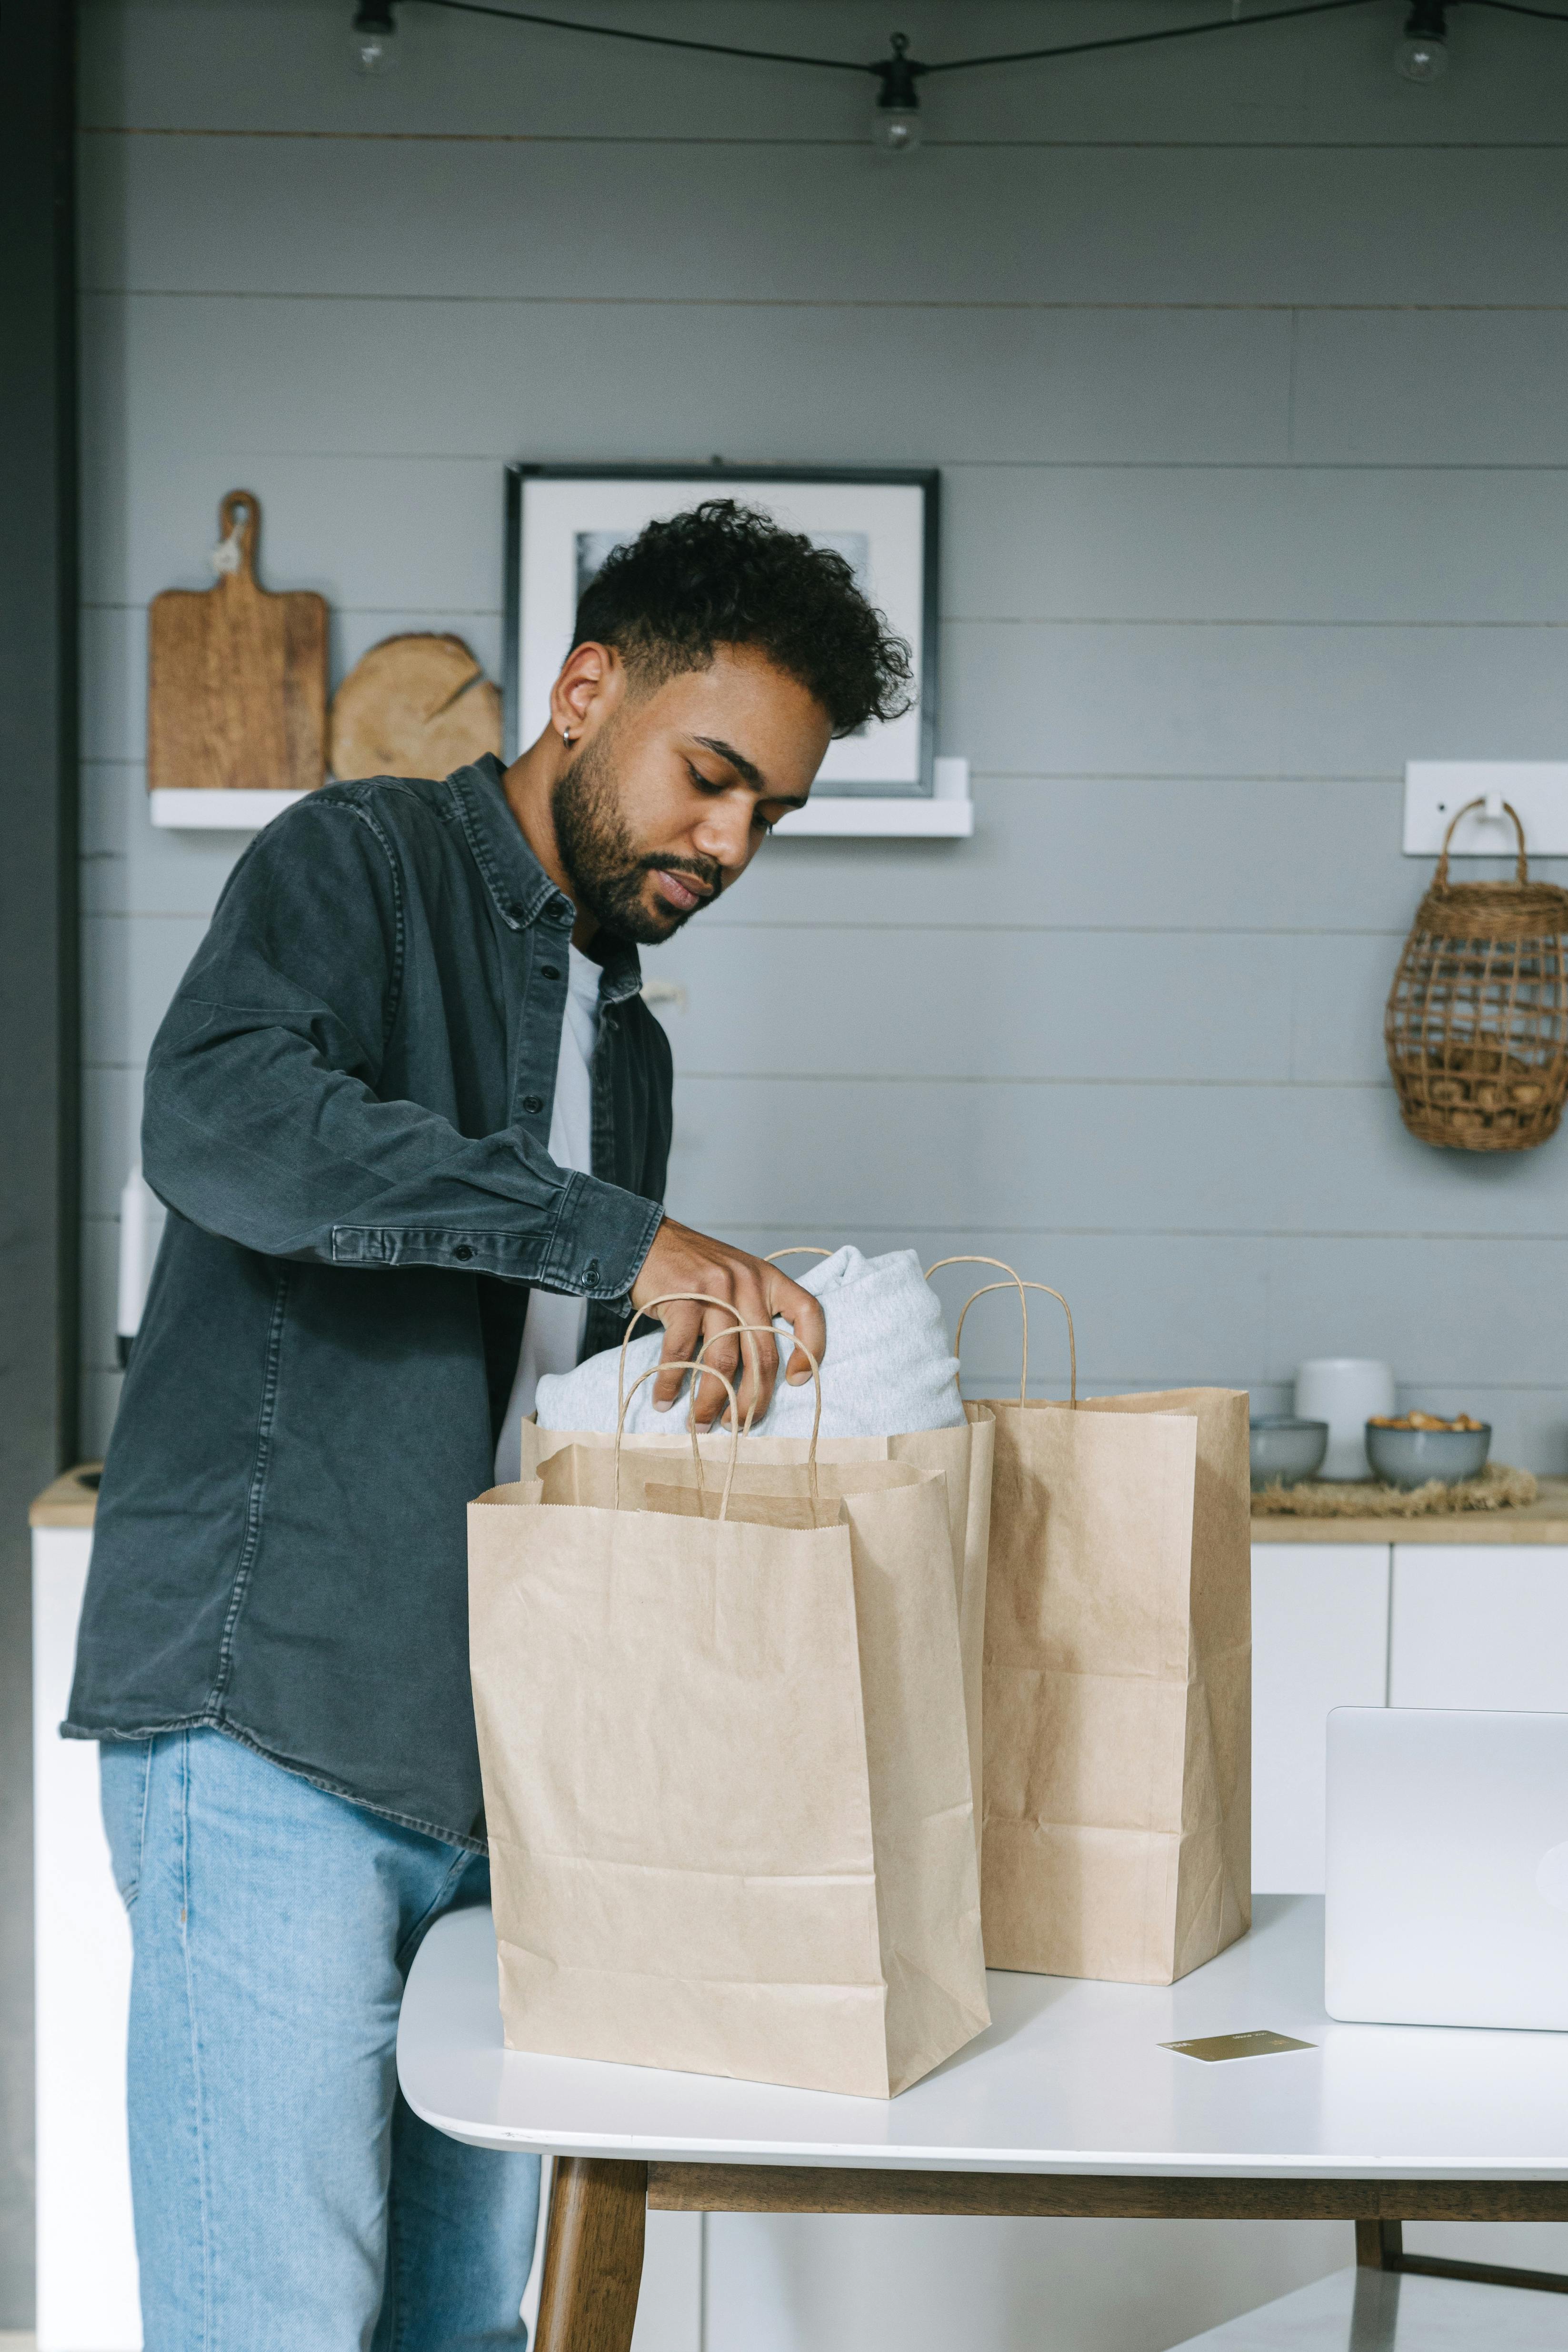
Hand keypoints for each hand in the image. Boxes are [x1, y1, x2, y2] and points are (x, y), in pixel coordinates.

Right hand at [629, 1219, 826, 1430]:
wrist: (646, 1241)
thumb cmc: (694, 1270)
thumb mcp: (736, 1279)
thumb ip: (753, 1313)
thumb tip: (761, 1377)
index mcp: (768, 1278)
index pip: (808, 1311)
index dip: (811, 1350)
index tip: (798, 1382)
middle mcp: (747, 1283)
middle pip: (763, 1354)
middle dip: (752, 1400)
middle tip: (739, 1426)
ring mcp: (715, 1290)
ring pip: (723, 1362)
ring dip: (711, 1402)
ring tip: (701, 1425)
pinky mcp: (682, 1299)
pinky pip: (681, 1353)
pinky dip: (671, 1382)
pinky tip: (665, 1400)